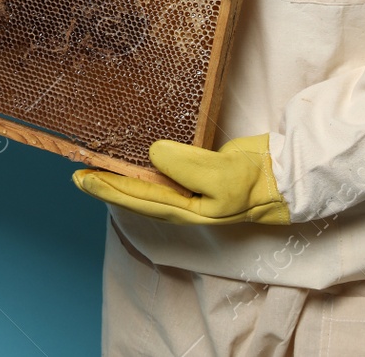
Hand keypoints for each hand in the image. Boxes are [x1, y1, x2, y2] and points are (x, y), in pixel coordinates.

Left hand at [71, 133, 289, 225]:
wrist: (286, 176)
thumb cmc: (256, 181)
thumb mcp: (222, 175)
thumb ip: (186, 166)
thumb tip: (152, 155)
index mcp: (188, 209)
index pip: (139, 199)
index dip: (110, 188)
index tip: (83, 177)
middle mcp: (185, 202)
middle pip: (138, 196)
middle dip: (107, 186)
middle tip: (77, 174)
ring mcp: (192, 189)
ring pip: (148, 186)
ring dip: (122, 179)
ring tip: (97, 168)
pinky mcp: (199, 173)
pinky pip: (163, 172)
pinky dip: (144, 168)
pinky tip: (134, 161)